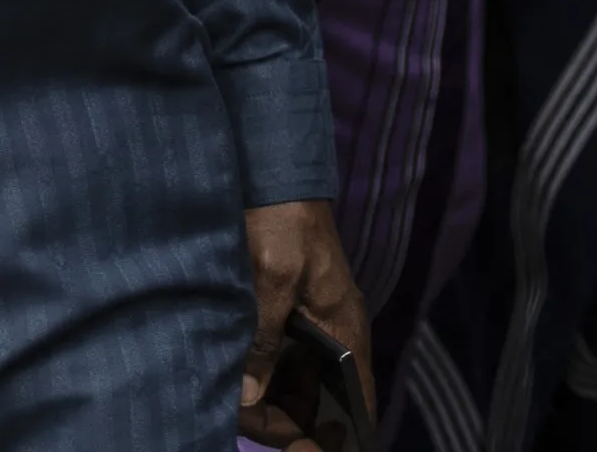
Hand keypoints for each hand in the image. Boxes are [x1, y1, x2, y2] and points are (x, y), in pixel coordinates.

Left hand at [237, 199, 369, 447]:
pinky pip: (282, 360)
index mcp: (344, 326)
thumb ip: (263, 340)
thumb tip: (249, 398)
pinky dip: (263, 379)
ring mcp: (312, 322)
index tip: (319, 450)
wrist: (273, 173)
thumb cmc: (283, 225)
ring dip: (273, 403)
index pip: (359, 394)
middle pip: (323, 395)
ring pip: (300, 381)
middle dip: (293, 421)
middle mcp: (335, 330)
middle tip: (253, 429)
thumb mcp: (272, 282)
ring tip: (240, 415)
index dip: (347, 430)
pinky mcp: (289, 313)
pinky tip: (237, 387)